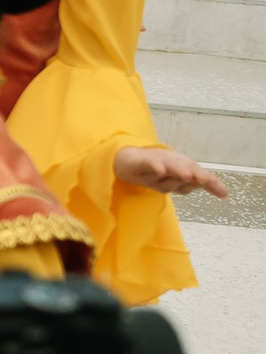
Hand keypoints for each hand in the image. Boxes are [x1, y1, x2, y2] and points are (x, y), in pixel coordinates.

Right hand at [114, 145, 230, 198]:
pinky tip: (160, 170)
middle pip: (186, 169)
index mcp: (183, 168)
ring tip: (188, 175)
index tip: (218, 188)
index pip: (198, 175)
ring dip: (179, 170)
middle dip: (196, 174)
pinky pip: (149, 164)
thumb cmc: (157, 167)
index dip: (207, 180)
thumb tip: (226, 194)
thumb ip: (203, 185)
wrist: (127, 159)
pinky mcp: (141, 161)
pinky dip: (155, 166)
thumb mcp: (179, 178)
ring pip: (170, 166)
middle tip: (205, 179)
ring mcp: (157, 163)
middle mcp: (172, 165)